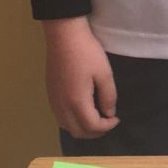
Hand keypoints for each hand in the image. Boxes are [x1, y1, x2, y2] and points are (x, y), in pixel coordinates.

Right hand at [42, 17, 118, 136]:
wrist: (63, 36)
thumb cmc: (87, 53)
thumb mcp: (104, 74)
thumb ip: (108, 97)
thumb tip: (109, 114)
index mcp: (76, 102)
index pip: (92, 126)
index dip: (107, 126)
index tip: (117, 118)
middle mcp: (62, 106)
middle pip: (78, 132)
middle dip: (95, 131)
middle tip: (108, 121)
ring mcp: (54, 101)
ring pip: (67, 126)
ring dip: (82, 128)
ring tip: (96, 117)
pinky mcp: (50, 94)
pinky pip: (60, 117)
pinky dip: (72, 121)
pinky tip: (81, 110)